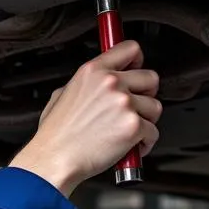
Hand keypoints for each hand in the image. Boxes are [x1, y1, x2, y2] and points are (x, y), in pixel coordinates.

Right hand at [9, 41, 160, 196]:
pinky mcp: (133, 126)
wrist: (54, 160)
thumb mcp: (61, 96)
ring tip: (128, 131)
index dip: (136, 61)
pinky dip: (144, 142)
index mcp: (92, 72)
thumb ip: (85, 85)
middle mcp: (110, 83)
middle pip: (151, 77)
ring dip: (146, 120)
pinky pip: (153, 131)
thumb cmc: (55, 136)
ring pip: (155, 106)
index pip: (130, 49)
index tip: (135, 69)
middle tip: (134, 107)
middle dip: (146, 94)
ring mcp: (124, 104)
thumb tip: (97, 86)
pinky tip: (130, 146)